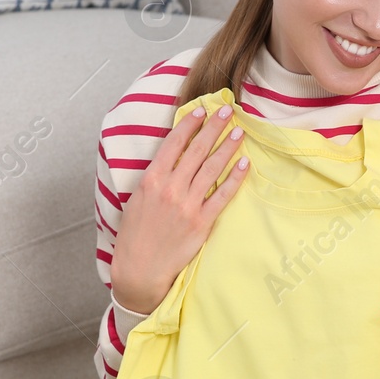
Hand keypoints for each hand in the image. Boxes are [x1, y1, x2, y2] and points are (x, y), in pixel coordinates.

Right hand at [110, 102, 249, 314]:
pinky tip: (244, 165)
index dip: (190, 124)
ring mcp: (188, 205)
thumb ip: (154, 179)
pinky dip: (235, 178)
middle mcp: (171, 188)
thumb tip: (170, 159)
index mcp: (151, 180)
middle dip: (214, 127)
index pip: (174, 144)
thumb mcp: (136, 200)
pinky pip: (222, 195)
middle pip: (197, 150)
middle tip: (228, 111)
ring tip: (240, 132)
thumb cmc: (135, 235)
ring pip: (212, 168)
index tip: (201, 109)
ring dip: (228, 147)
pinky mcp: (202, 222)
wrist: (140, 269)